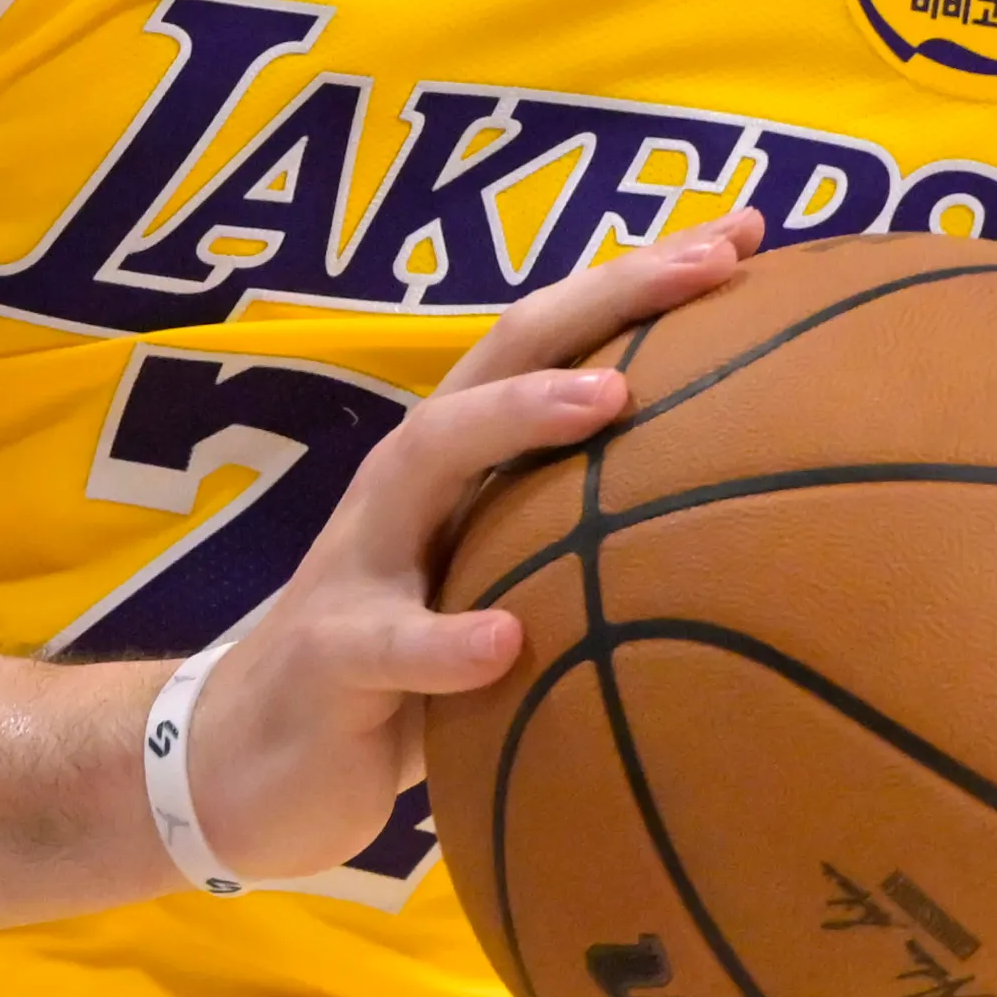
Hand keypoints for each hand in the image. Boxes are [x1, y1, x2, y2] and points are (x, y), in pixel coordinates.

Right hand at [164, 220, 757, 887]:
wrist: (249, 764)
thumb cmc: (399, 674)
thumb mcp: (493, 590)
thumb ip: (575, 547)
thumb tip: (735, 524)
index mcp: (458, 464)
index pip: (552, 344)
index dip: (640, 283)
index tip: (746, 233)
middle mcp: (407, 487)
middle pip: (499, 357)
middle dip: (602, 299)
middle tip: (707, 264)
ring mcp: (358, 564)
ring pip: (429, 461)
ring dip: (517, 417)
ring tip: (609, 399)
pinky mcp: (328, 658)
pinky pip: (387, 645)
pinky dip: (443, 642)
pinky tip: (501, 643)